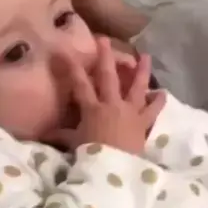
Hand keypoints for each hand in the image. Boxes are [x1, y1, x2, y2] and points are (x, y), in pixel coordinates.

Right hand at [50, 38, 164, 153]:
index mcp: (93, 108)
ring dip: (142, 71)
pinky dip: (159, 101)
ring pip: (137, 87)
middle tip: (105, 40)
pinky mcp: (143, 122)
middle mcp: (112, 104)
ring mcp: (130, 112)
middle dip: (106, 57)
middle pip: (108, 77)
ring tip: (146, 56)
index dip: (72, 67)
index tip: (64, 50)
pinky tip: (163, 93)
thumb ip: (61, 136)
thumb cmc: (92, 155)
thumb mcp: (74, 144)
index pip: (79, 84)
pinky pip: (153, 110)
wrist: (114, 168)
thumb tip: (44, 135)